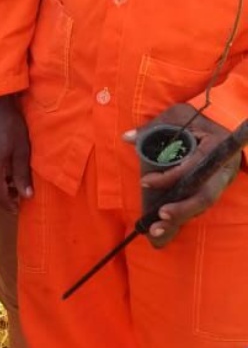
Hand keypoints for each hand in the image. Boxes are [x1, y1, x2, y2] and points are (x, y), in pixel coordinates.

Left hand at [124, 104, 240, 247]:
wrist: (219, 124)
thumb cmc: (197, 119)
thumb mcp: (177, 116)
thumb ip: (153, 127)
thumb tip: (127, 137)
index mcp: (215, 147)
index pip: (192, 167)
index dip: (168, 177)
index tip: (145, 181)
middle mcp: (220, 168)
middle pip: (205, 195)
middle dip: (182, 209)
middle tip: (160, 215)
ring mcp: (219, 181)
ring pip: (202, 205)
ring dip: (179, 219)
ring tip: (156, 231)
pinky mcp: (212, 190)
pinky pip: (198, 207)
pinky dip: (181, 218)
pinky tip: (163, 230)